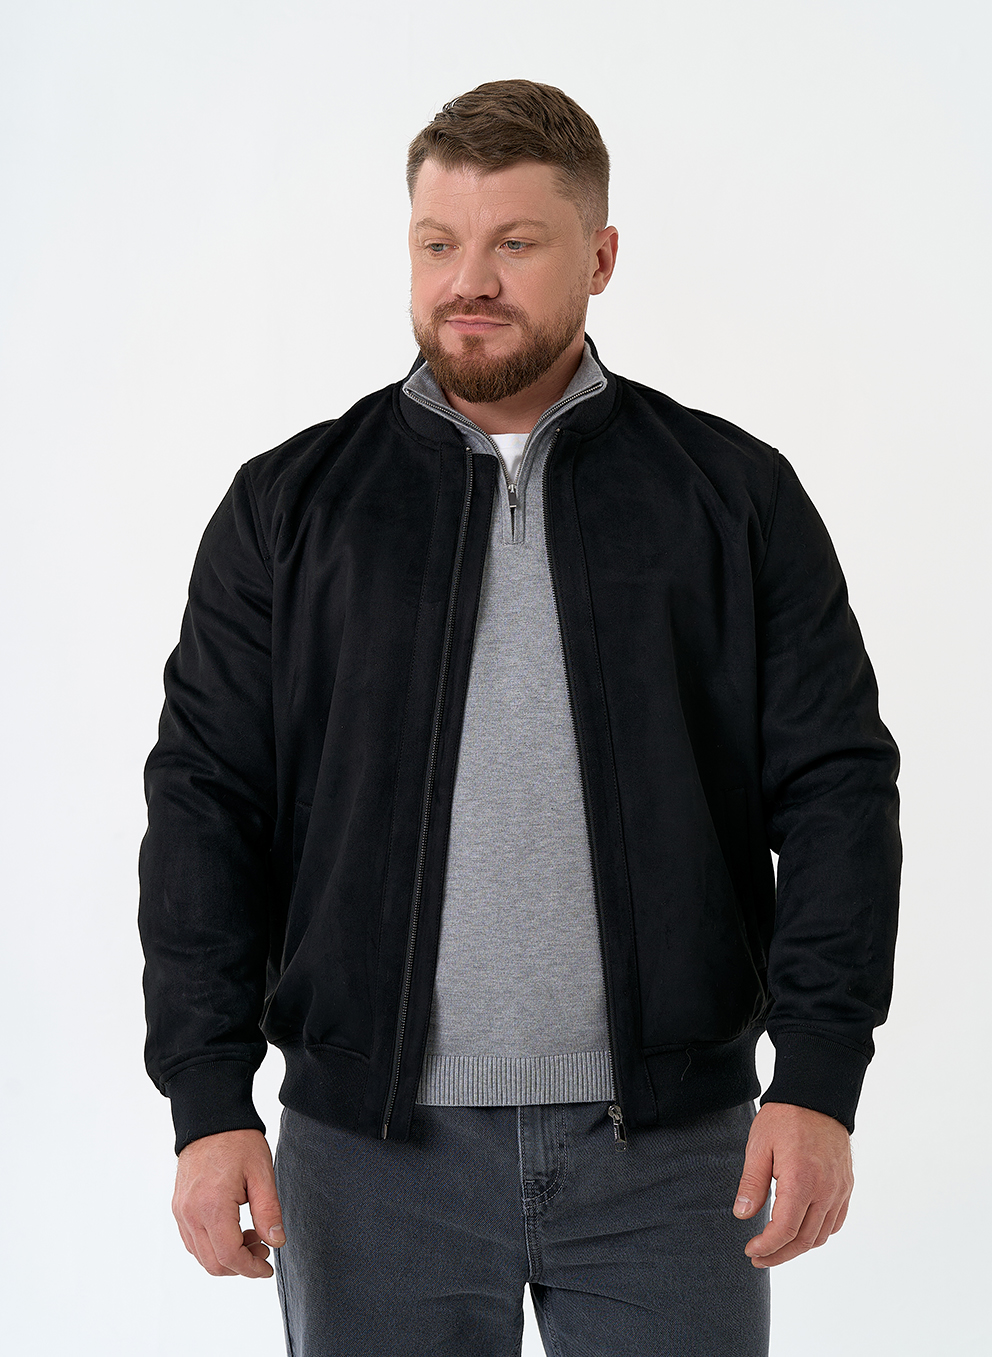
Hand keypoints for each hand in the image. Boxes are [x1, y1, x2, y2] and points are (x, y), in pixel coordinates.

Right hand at [172, 1128, 285, 1277]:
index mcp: (212, 1206)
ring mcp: (181, 1212)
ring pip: (200, 1256)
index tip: (268, 1267)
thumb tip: (276, 1242)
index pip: (229, 1256)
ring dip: (226, 1257)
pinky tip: (233, 1231)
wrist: (211, 1119)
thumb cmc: (237, 1141)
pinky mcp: (178, 1207)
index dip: (250, 1268)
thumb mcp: (262, 1173)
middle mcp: (190, 1214)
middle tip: (263, 1249)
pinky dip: (212, 1246)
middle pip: (213, 1263)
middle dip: (241, 1266)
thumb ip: (269, 1211)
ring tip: (251, 1236)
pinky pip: (192, 1241)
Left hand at [733, 1101, 853, 1267]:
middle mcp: (826, 1190)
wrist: (817, 1096)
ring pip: (821, 1235)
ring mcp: (839, 1189)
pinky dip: (818, 1234)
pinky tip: (801, 1232)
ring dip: (798, 1247)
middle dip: (779, 1254)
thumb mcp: (759, 1146)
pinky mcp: (846, 1186)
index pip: (785, 1230)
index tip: (750, 1250)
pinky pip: (835, 1222)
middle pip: (804, 1240)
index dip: (766, 1247)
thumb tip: (742, 1215)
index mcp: (801, 1180)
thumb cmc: (784, 1118)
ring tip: (775, 1248)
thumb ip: (752, 1183)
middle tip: (758, 1257)